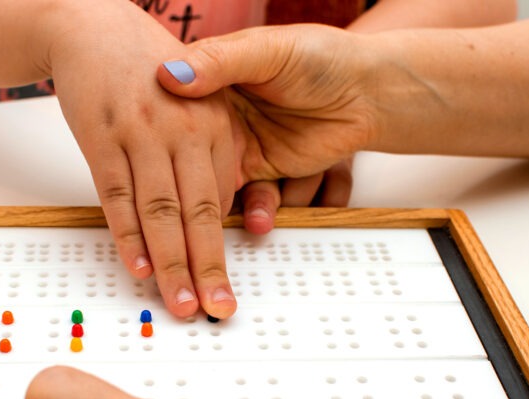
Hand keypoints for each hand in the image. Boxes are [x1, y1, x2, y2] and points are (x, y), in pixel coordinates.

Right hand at [47, 1, 240, 317]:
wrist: (92, 26)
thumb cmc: (146, 67)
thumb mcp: (196, 97)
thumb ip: (210, 149)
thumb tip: (214, 208)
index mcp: (214, 123)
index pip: (222, 198)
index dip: (224, 247)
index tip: (227, 284)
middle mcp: (182, 130)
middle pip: (199, 212)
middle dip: (208, 267)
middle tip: (218, 309)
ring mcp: (142, 133)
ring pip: (161, 211)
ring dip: (171, 263)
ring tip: (181, 304)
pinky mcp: (103, 137)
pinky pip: (118, 195)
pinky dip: (128, 234)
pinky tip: (139, 266)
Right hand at [157, 24, 377, 228]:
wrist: (368, 92)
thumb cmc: (321, 58)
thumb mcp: (268, 51)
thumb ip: (220, 62)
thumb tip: (169, 76)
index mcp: (208, 80)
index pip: (171, 114)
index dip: (162, 139)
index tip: (160, 162)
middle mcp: (217, 118)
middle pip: (188, 160)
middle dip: (189, 187)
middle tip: (192, 209)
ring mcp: (237, 148)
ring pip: (216, 187)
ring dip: (233, 205)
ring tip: (256, 217)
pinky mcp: (261, 172)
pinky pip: (248, 199)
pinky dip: (258, 211)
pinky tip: (267, 217)